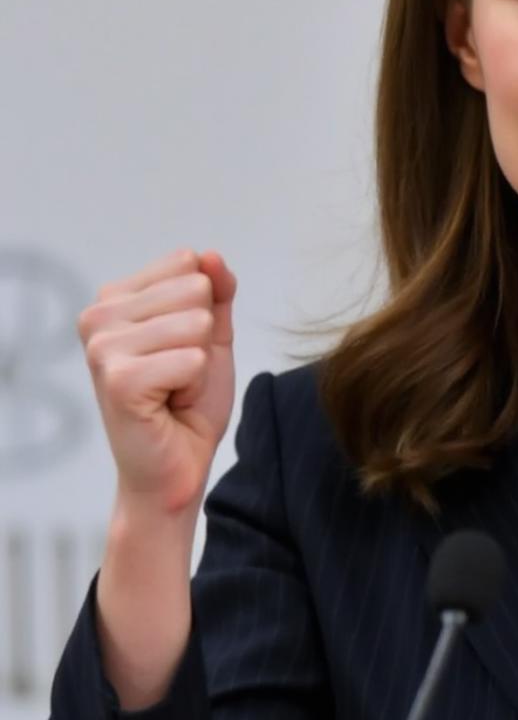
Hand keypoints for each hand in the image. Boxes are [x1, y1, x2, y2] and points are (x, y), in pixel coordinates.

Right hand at [79, 247, 237, 513]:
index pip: (189, 263)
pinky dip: (193, 385)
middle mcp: (98, 316)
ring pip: (196, 323)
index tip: (181, 349)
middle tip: (179, 374)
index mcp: (115, 298)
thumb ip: (217, 291)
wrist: (178, 464)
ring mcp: (102, 348)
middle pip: (195, 290)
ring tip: (173, 389)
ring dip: (198, 364)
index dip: (204, 311)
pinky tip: (168, 404)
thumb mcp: (212, 335)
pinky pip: (192, 358)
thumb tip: (210, 255)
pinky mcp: (118, 380)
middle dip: (202, 338)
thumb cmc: (188, 401)